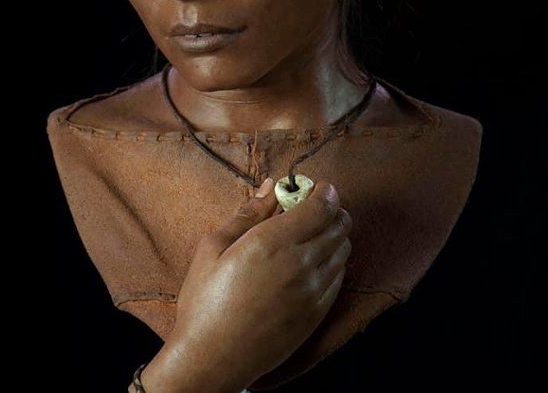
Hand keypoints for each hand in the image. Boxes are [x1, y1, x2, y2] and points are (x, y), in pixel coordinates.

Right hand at [169, 178, 351, 390]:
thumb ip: (248, 213)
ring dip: (335, 234)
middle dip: (332, 208)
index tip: (318, 186)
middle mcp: (300, 264)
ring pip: (343, 250)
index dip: (325, 191)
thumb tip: (271, 187)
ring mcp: (313, 292)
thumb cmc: (204, 300)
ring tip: (313, 233)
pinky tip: (313, 261)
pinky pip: (339, 277)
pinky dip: (334, 260)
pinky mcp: (317, 314)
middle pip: (339, 224)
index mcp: (272, 242)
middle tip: (314, 206)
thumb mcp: (214, 247)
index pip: (320, 207)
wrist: (212, 360)